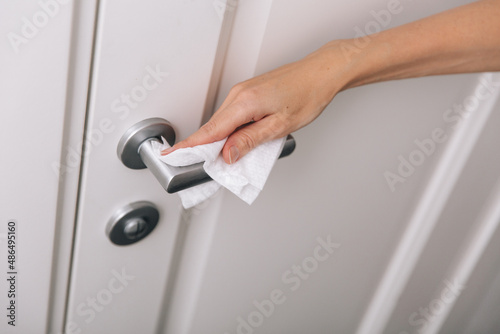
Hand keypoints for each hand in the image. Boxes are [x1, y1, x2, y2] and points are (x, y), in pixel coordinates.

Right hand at [161, 42, 347, 163]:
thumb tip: (228, 154)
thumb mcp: (280, 126)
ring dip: (221, 140)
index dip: (190, 146)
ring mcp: (243, 92)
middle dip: (204, 148)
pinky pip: (232, 116)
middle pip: (213, 127)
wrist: (321, 73)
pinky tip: (238, 141)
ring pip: (223, 122)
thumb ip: (250, 140)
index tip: (172, 155)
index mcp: (244, 103)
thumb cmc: (307, 95)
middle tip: (200, 167)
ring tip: (225, 159)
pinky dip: (231, 130)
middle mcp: (239, 95)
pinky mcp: (249, 94)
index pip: (210, 130)